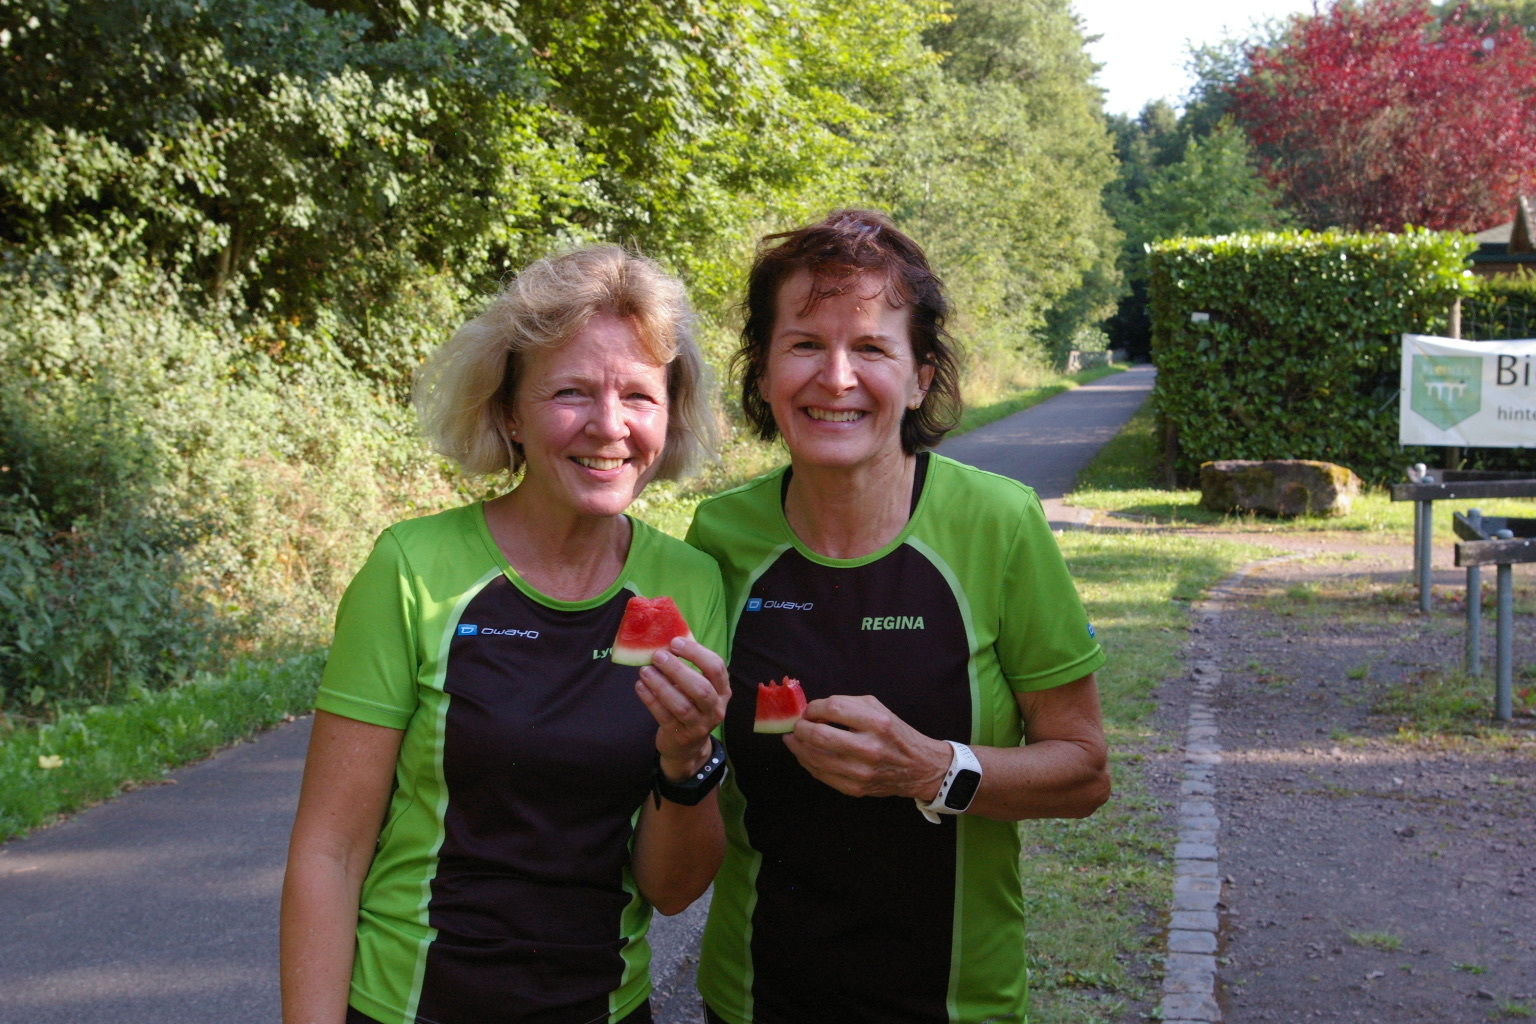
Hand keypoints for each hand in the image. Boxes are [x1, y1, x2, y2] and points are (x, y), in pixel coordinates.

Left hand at [635, 637, 729, 781]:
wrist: (687, 747)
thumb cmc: (691, 706)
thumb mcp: (697, 688)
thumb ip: (689, 667)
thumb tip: (666, 640)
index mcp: (722, 691)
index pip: (716, 668)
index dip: (696, 653)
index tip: (675, 642)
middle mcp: (715, 709)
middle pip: (701, 688)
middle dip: (678, 670)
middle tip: (658, 656)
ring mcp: (699, 725)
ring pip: (682, 705)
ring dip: (661, 685)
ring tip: (645, 671)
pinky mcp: (680, 736)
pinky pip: (664, 716)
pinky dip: (650, 699)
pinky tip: (640, 686)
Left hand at [783, 694, 951, 800]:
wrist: (919, 767)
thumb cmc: (894, 733)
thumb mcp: (878, 709)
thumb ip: (846, 704)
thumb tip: (813, 710)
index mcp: (877, 723)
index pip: (833, 708)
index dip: (814, 708)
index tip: (809, 710)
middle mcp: (870, 748)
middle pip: (819, 735)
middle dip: (800, 728)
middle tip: (796, 725)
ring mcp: (861, 772)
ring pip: (815, 758)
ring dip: (798, 746)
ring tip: (793, 739)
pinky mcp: (855, 788)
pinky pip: (821, 774)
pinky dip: (807, 762)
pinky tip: (804, 754)